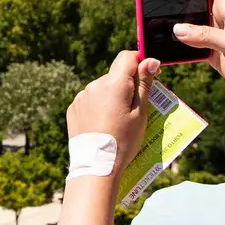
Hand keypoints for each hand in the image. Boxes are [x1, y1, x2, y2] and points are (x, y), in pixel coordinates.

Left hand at [66, 49, 159, 163]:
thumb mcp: (140, 113)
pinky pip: (90, 101)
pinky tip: (104, 125)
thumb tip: (150, 60)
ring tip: (118, 122)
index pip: (127, 57)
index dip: (140, 63)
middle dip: (127, 86)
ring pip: (102, 89)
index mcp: (113, 84)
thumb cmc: (124, 140)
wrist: (96, 166)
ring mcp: (81, 97)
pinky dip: (99, 107)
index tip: (150, 77)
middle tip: (136, 109)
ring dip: (112, 97)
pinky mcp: (73, 108)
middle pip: (115, 75)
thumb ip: (144, 84)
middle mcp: (94, 85)